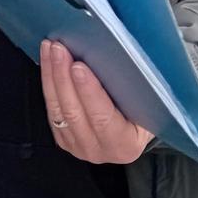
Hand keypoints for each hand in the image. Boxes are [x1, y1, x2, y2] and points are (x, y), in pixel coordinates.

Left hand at [40, 40, 153, 163]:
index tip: (79, 66)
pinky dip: (48, 81)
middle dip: (63, 76)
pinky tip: (48, 59)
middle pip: (74, 112)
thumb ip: (137, 89)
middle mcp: (99, 150)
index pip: (103, 117)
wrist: (133, 131)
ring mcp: (77, 146)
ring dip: (52, 74)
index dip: (89, 91)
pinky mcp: (63, 137)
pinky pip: (51, 108)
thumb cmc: (144, 112)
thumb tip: (123, 55)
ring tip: (51, 48)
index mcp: (125, 145)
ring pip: (58, 109)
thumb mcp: (149, 106)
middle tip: (60, 48)